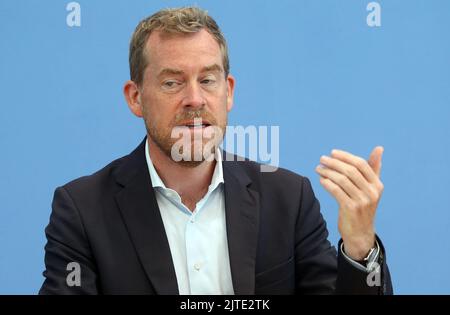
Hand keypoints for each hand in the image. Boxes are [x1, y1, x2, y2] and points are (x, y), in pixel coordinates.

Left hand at [315, 146, 383, 260]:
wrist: (360, 233)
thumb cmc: (363, 207)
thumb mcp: (371, 189)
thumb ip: (373, 169)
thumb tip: (379, 148)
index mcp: (377, 185)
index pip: (361, 164)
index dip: (346, 156)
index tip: (332, 152)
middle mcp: (372, 192)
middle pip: (350, 171)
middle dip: (334, 162)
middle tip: (322, 159)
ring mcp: (362, 201)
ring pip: (342, 180)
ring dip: (328, 172)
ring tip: (318, 168)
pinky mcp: (351, 209)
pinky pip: (336, 191)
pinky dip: (327, 183)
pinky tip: (321, 180)